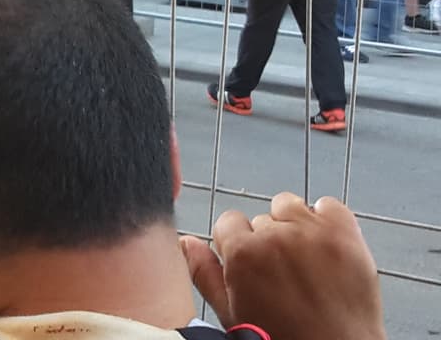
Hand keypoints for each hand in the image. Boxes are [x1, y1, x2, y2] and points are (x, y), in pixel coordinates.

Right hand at [180, 192, 385, 339]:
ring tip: (303, 258)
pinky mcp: (344, 234)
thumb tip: (186, 243)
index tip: (250, 263)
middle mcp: (275, 236)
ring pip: (289, 206)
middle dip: (267, 239)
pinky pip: (328, 204)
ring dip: (292, 224)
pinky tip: (324, 245)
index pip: (228, 221)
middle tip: (281, 272)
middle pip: (261, 218)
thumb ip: (205, 273)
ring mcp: (312, 232)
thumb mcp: (232, 313)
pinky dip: (325, 218)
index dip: (237, 244)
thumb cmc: (284, 339)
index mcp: (243, 253)